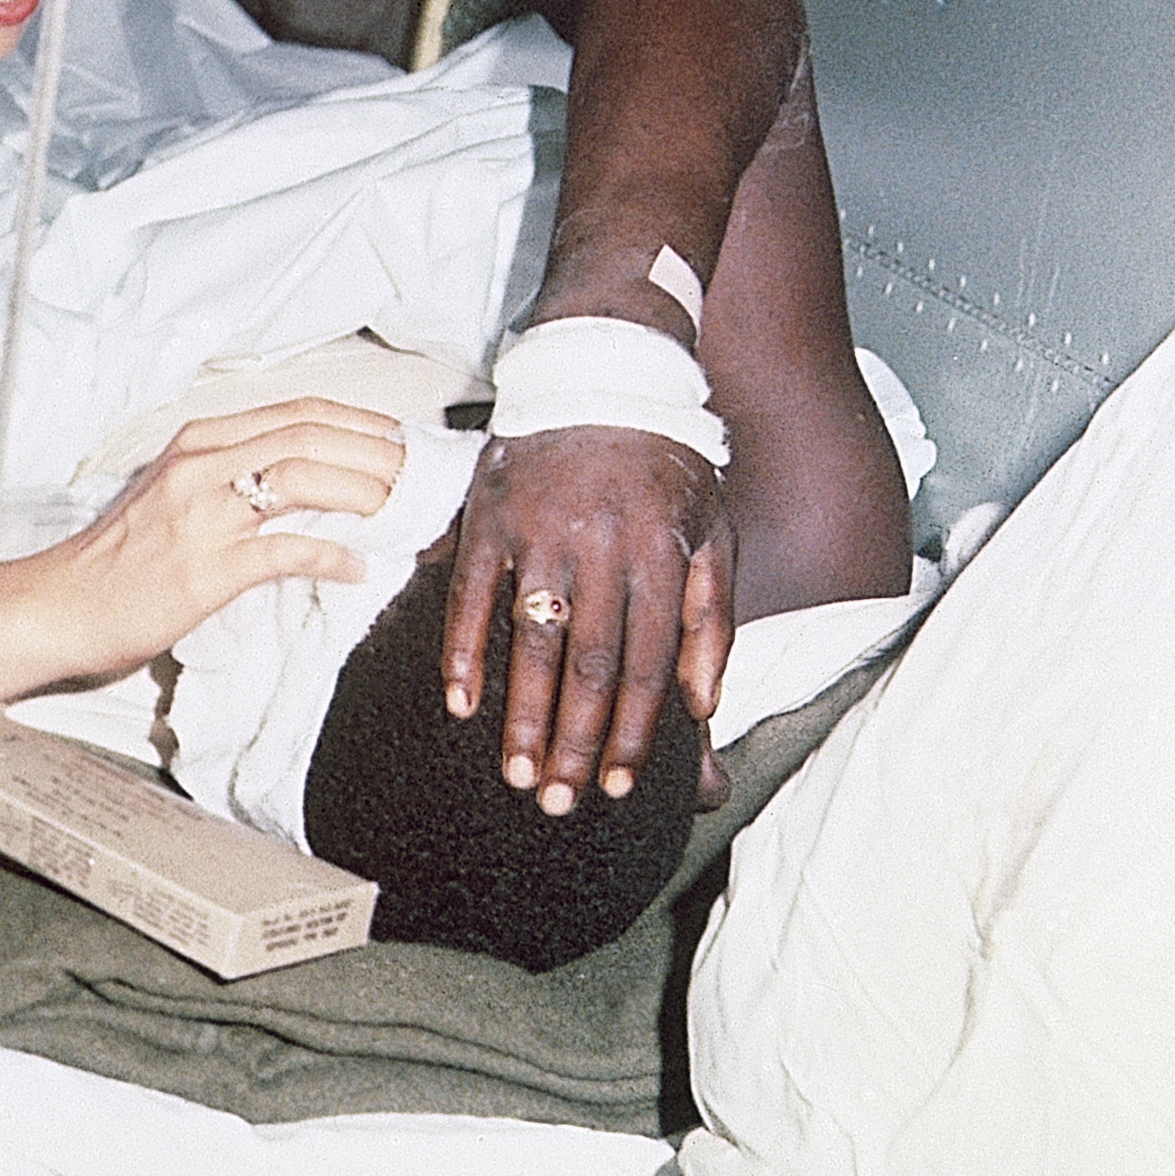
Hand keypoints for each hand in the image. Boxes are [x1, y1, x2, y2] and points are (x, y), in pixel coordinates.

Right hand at [4, 400, 404, 693]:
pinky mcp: (206, 569)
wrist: (59, 605)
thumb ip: (230, 480)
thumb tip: (303, 490)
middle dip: (377, 451)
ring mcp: (203, 515)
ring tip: (401, 510)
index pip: (296, 412)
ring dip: (366, 492)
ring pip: (304, 478)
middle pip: (310, 436)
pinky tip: (355, 569)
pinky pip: (285, 552)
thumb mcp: (173, 495)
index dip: (359, 422)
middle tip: (419, 473)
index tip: (399, 439)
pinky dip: (329, 558)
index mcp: (197, 442)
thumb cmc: (117, 558)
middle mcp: (201, 466)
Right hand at [442, 426, 734, 816]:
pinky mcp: (489, 515)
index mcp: (662, 553)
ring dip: (519, 713)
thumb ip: (712, 619)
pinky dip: (461, 652)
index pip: (649, 663)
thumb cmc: (665, 465)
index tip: (617, 788)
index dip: (634, 732)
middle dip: (573, 741)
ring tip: (514, 773)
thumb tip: (704, 705)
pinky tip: (459, 705)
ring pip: (530, 638)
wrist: (602, 372)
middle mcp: (602, 545)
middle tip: (555, 803)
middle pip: (589, 663)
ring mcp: (540, 529)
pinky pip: (469, 595)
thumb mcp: (715, 532)